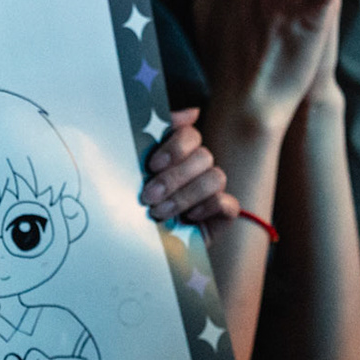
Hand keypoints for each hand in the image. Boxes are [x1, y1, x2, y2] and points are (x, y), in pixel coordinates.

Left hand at [143, 107, 239, 223]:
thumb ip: (146, 142)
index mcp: (179, 152)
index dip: (175, 146)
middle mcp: (199, 166)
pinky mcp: (223, 212)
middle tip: (148, 196)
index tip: (152, 165)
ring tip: (159, 212)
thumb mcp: (133, 174)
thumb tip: (178, 114)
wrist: (141, 245)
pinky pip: (226, 202)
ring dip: (185, 196)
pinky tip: (188, 218)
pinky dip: (207, 208)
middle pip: (202, 156)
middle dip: (173, 177)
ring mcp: (213, 188)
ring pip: (215, 178)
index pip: (189, 134)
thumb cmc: (137, 205)